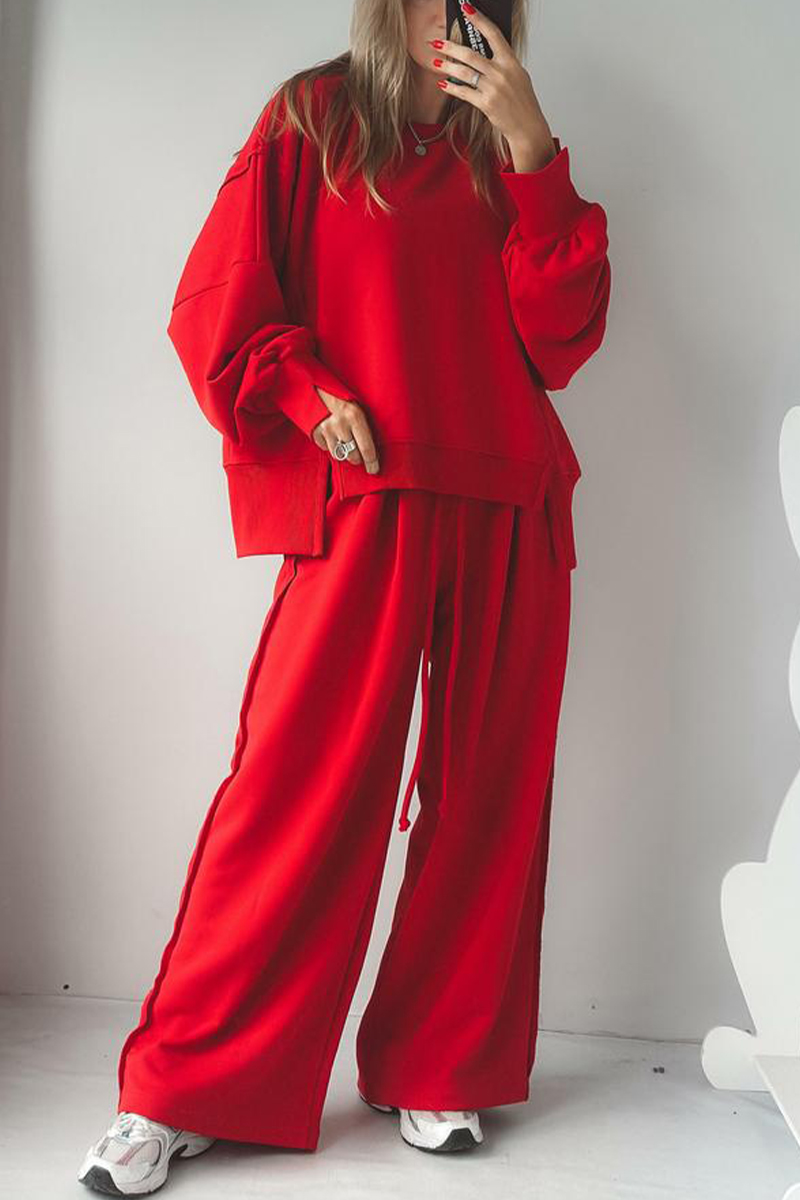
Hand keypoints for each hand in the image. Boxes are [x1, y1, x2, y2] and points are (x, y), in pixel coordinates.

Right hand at [311, 388, 379, 473]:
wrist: (314, 384)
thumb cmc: (340, 395)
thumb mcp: (356, 405)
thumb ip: (363, 424)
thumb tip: (373, 448)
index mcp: (355, 416)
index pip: (367, 448)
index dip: (372, 463)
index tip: (374, 470)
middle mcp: (341, 424)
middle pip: (353, 456)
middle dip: (357, 458)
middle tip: (359, 454)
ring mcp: (326, 429)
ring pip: (338, 455)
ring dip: (343, 453)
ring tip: (345, 443)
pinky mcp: (314, 432)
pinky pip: (325, 448)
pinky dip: (329, 445)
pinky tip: (331, 434)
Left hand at [429, 3, 555, 168]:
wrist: (527, 126)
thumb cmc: (522, 102)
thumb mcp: (518, 76)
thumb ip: (503, 64)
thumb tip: (487, 53)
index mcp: (511, 62)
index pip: (493, 34)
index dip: (479, 20)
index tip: (466, 9)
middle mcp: (502, 72)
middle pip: (471, 54)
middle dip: (450, 47)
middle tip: (436, 43)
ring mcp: (494, 88)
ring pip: (464, 72)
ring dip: (447, 66)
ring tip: (435, 62)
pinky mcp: (486, 103)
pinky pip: (464, 92)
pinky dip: (452, 87)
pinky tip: (443, 84)